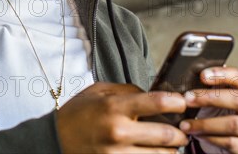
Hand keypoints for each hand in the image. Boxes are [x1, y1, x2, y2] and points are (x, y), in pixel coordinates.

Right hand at [56, 82, 188, 152]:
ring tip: (171, 144)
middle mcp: (118, 131)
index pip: (156, 103)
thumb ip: (127, 91)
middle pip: (165, 135)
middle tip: (182, 129)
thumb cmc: (77, 113)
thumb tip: (152, 94)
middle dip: (180, 133)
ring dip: (171, 151)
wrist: (55, 139)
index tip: (182, 102)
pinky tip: (154, 152)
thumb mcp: (98, 91)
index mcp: (114, 107)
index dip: (176, 102)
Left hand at [179, 67, 237, 152]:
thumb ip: (207, 82)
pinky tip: (195, 134)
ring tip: (185, 124)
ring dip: (206, 123)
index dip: (224, 75)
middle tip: (187, 98)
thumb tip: (188, 72)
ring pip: (234, 124)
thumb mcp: (212, 92)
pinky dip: (209, 138)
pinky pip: (229, 142)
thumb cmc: (214, 108)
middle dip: (211, 98)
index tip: (202, 75)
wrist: (217, 135)